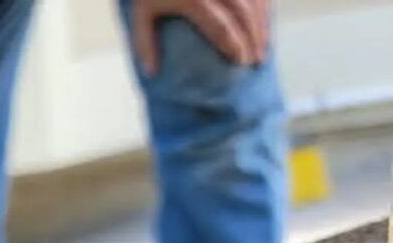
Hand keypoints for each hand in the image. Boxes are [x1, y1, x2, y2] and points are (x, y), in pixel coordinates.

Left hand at [131, 0, 270, 75]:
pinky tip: (263, 22)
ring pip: (255, 0)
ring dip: (262, 23)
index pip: (221, 26)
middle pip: (243, 14)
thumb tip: (152, 73)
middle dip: (253, 39)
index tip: (241, 63)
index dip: (234, 46)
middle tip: (256, 61)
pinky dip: (263, 6)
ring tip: (263, 47)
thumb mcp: (141, 12)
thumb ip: (145, 42)